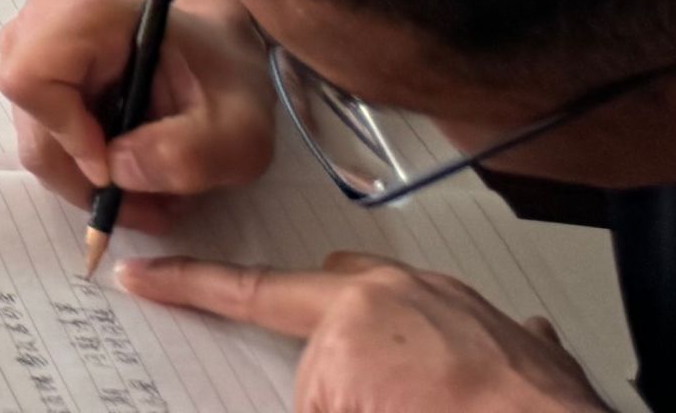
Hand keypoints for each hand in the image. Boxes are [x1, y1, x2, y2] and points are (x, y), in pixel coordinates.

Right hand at [0, 0, 272, 203]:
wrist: (220, 56)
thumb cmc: (230, 81)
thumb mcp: (239, 131)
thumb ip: (188, 154)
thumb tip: (116, 172)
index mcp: (89, 16)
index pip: (30, 77)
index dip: (65, 131)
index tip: (116, 168)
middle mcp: (45, 25)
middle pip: (32, 119)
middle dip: (84, 177)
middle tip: (146, 207)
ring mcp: (35, 51)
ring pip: (36, 138)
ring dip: (87, 183)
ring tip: (148, 199)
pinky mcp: (41, 80)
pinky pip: (44, 139)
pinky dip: (84, 173)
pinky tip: (131, 179)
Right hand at [119, 255, 604, 409]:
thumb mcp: (327, 406)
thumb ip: (303, 390)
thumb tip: (297, 387)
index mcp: (352, 313)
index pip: (248, 295)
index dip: (189, 286)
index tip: (148, 276)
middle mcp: (410, 294)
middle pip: (331, 286)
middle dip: (312, 324)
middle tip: (324, 382)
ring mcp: (473, 313)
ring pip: (406, 304)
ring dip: (392, 343)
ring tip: (404, 397)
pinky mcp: (527, 348)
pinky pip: (489, 336)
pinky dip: (472, 358)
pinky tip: (478, 385)